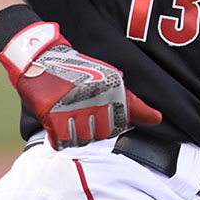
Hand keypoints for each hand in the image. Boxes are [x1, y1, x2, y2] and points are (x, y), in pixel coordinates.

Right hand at [0, 22, 161, 148]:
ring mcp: (75, 108)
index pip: (119, 125)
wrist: (41, 58)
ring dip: (74, 132)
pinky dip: (58, 135)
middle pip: (100, 135)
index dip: (107, 121)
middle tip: (79, 109)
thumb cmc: (78, 71)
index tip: (96, 109)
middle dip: (90, 127)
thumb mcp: (109, 80)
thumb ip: (132, 104)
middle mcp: (97, 98)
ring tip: (67, 112)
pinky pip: (61, 142)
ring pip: (81, 140)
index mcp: (113, 89)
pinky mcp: (54, 117)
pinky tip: (56, 118)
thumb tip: (158, 119)